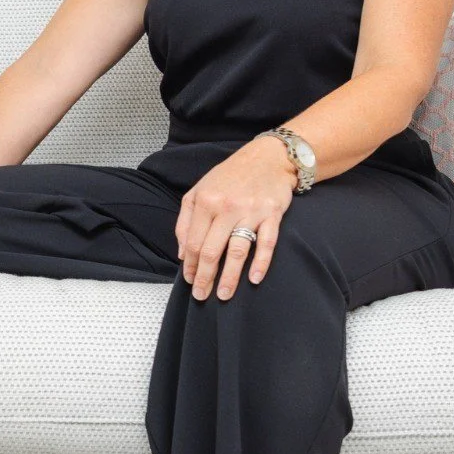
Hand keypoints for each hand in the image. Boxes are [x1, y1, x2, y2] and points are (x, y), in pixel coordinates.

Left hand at [177, 138, 297, 300]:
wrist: (269, 158)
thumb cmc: (231, 176)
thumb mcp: (200, 190)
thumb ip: (185, 220)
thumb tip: (182, 254)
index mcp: (205, 201)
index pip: (193, 242)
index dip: (190, 265)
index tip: (190, 281)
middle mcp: (226, 207)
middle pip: (211, 251)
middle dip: (204, 277)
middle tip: (202, 296)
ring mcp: (250, 211)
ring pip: (237, 251)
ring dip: (229, 277)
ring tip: (224, 295)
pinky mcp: (272, 214)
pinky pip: (267, 243)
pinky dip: (261, 262)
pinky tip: (254, 279)